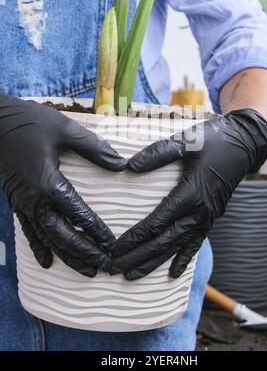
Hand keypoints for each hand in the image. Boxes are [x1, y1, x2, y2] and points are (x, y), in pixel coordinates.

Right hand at [0, 94, 126, 276]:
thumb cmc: (31, 123)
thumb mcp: (66, 130)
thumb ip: (95, 149)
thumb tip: (123, 164)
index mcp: (49, 183)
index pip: (79, 215)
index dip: (97, 232)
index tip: (113, 245)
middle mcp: (35, 200)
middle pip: (62, 236)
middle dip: (84, 253)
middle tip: (105, 266)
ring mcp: (23, 204)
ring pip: (47, 239)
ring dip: (67, 256)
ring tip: (86, 271)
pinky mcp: (16, 202)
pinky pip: (29, 232)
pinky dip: (39, 249)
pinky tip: (48, 263)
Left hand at [111, 109, 266, 279]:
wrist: (245, 144)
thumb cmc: (214, 140)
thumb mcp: (186, 141)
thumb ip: (157, 154)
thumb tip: (129, 167)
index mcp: (191, 193)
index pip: (157, 222)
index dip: (135, 238)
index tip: (115, 249)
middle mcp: (199, 212)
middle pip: (164, 242)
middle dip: (138, 257)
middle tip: (115, 270)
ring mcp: (207, 217)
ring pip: (176, 247)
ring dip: (154, 262)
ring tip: (133, 276)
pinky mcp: (211, 217)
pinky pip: (196, 243)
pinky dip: (184, 258)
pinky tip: (173, 273)